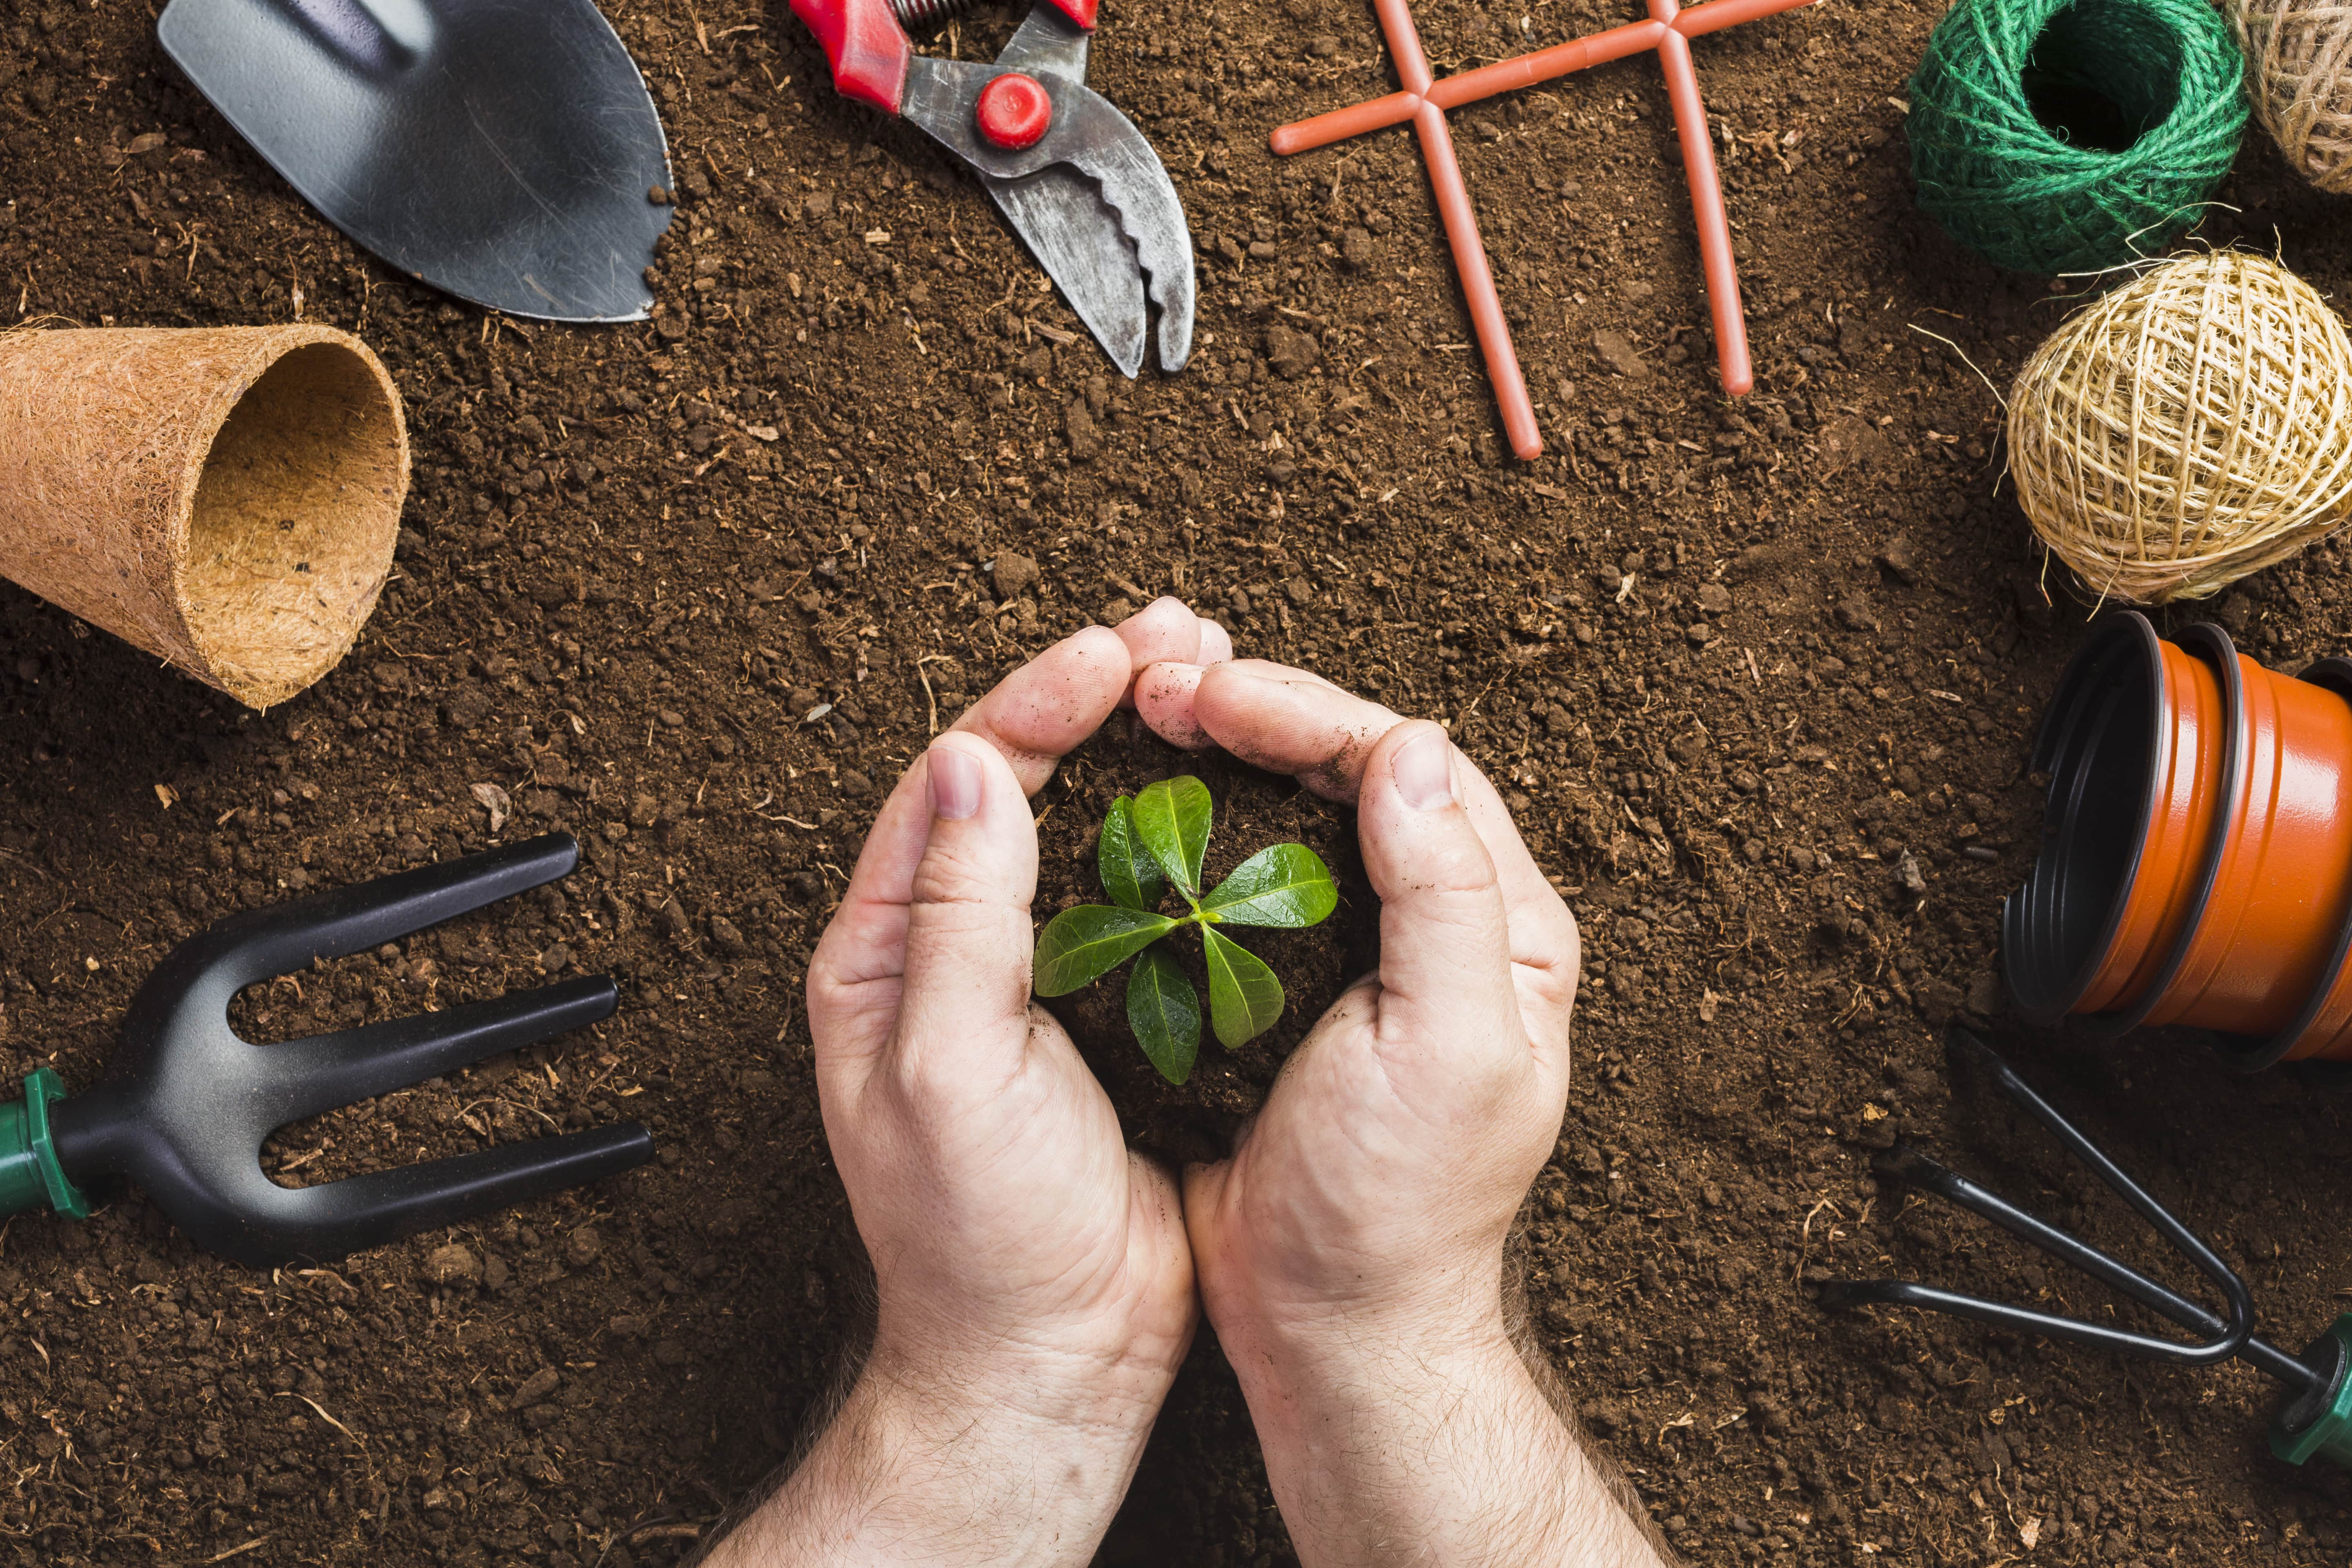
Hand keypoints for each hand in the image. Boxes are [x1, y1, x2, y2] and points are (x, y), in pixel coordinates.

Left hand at [711, 600, 1229, 1567]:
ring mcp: (1035, 980)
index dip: (1032, 703)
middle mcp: (952, 951)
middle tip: (1181, 634)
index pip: (954, 786)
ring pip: (1088, 830)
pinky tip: (1244, 795)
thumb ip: (953, 918)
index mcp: (885, 954)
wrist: (1048, 1364)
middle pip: (1020, 785)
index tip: (1111, 651)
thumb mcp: (948, 1072)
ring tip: (1218, 680)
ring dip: (1150, 751)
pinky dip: (1188, 835)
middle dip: (1097, 699)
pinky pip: (1144, 900)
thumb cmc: (979, 1242)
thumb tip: (965, 766)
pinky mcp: (1110, 1017)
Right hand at [1133, 660, 1665, 1567]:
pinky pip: (1249, 880)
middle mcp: (1447, 925)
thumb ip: (1448, 897)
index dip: (1312, 714)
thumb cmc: (1397, 1205)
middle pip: (1357, 774)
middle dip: (1261, 714)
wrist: (1333, 1328)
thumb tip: (1414, 750)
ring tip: (1140, 717)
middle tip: (1160, 687)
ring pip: (1298, 815)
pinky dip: (1196, 831)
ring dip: (1222, 758)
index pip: (1415, 771)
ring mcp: (1364, 955)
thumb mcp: (1447, 1049)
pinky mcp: (1291, 990)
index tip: (1211, 693)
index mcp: (1509, 929)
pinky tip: (1138, 807)